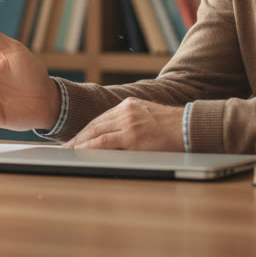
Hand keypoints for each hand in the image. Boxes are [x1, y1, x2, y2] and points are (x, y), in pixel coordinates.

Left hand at [62, 98, 185, 150]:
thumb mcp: (149, 117)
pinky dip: (90, 147)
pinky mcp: (133, 136)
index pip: (101, 118)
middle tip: (66, 146)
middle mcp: (126, 110)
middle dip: (79, 137)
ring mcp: (129, 122)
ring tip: (69, 152)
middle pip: (95, 124)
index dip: (86, 130)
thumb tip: (119, 137)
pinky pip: (105, 142)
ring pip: (96, 132)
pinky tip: (81, 152)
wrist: (190, 126)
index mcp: (129, 104)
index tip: (76, 138)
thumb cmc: (173, 127)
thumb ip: (133, 122)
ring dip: (80, 143)